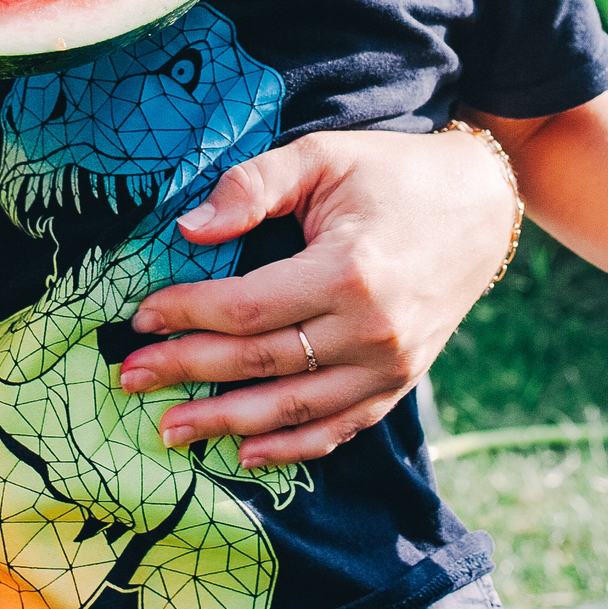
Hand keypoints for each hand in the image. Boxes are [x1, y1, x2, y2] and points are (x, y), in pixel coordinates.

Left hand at [112, 126, 515, 467]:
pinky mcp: (401, 382)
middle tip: (128, 378)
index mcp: (347, 271)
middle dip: (186, 373)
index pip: (246, 308)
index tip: (139, 319)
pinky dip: (291, 447)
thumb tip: (188, 228)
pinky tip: (245, 453)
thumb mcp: (322, 155)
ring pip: (293, 408)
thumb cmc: (392, 173)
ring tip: (168, 429)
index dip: (187, 315)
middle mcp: (371, 330)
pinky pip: (339, 427)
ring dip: (225, 423)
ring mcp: (390, 365)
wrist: (479, 205)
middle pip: (260, 363)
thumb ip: (254, 186)